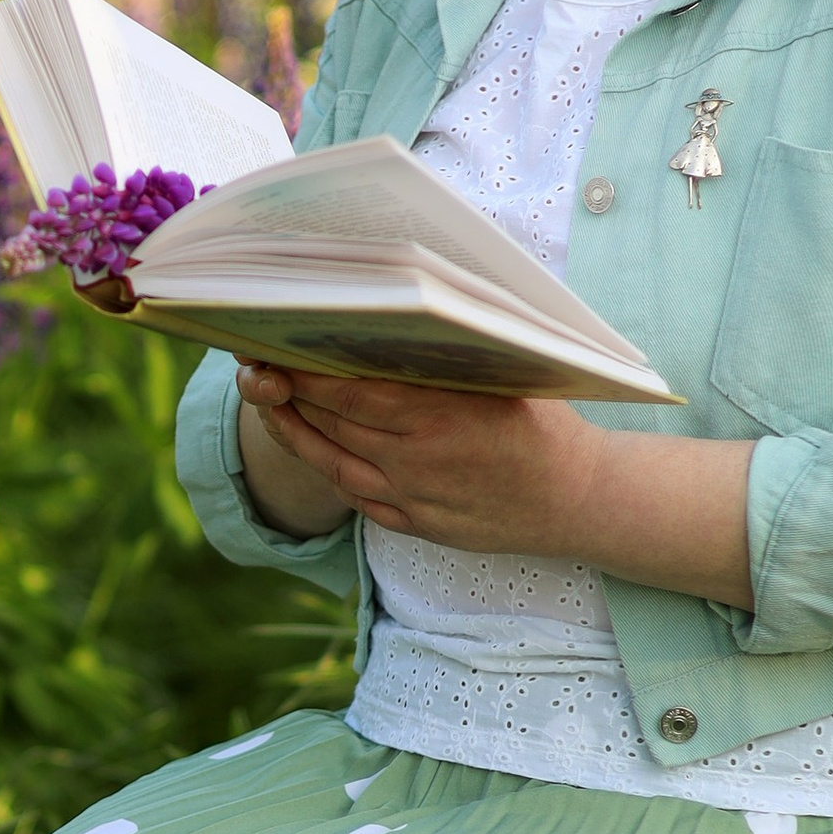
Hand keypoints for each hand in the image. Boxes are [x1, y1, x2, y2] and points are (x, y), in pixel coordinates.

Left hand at [241, 363, 598, 550]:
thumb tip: (396, 308)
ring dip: (292, 429)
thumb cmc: (546, 423)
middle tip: (254, 361)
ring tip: (266, 396)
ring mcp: (412, 499)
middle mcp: (416, 461)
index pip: (348, 389)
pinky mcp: (414, 525)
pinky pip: (353, 495)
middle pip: (330, 421)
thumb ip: (451, 349)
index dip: (302, 369)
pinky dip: (324, 464)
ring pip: (331, 461)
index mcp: (438, 416)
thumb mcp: (507, 373)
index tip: (270, 342)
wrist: (578, 501)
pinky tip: (307, 439)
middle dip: (286, 390)